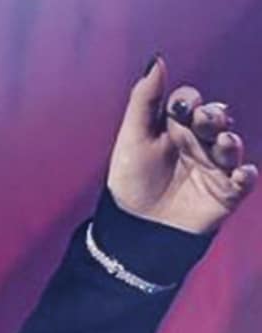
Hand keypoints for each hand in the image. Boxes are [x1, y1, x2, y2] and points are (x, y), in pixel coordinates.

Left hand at [106, 54, 256, 234]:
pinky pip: (243, 180)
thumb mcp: (133, 139)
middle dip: (213, 115)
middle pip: (214, 119)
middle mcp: (197, 143)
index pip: (189, 103)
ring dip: (230, 141)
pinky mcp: (224, 192)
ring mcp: (213, 166)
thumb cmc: (130, 182)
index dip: (188, 100)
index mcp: (174, 128)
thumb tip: (157, 60)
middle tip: (205, 119)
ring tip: (222, 141)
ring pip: (231, 145)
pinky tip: (238, 174)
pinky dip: (245, 175)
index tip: (182, 106)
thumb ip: (144, 100)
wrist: (133, 231)